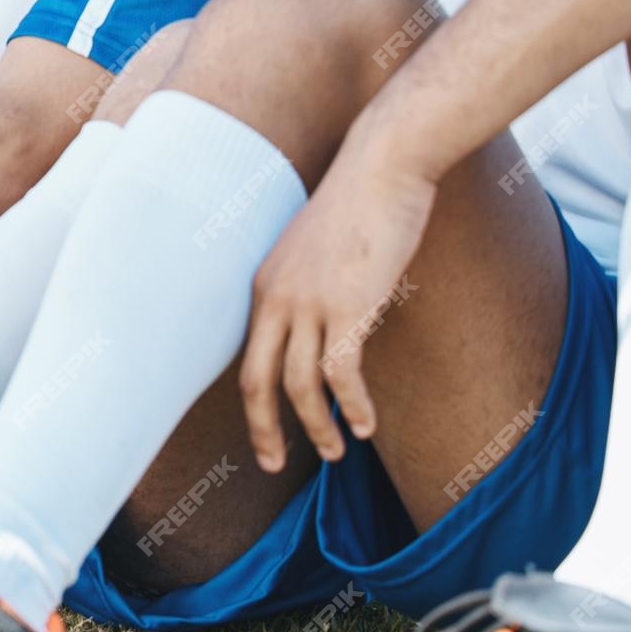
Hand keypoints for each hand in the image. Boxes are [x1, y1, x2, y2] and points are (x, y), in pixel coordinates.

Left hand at [238, 137, 434, 471]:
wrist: (381, 168)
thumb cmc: (359, 206)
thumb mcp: (319, 253)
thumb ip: (312, 290)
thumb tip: (324, 323)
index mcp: (264, 286)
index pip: (248, 356)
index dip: (253, 401)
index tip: (264, 433)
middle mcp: (276, 297)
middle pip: (255, 379)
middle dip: (263, 428)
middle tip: (273, 464)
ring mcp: (310, 303)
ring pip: (300, 385)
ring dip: (316, 427)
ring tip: (336, 450)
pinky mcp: (348, 307)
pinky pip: (342, 374)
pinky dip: (352, 406)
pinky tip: (365, 427)